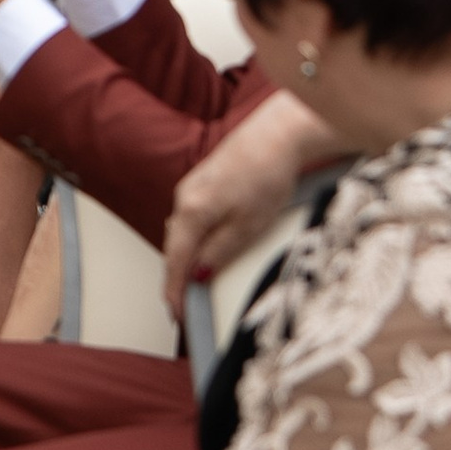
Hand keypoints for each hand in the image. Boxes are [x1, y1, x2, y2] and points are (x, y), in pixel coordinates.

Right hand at [161, 89, 338, 308]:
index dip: (174, 291)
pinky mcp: (204, 180)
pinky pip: (191, 218)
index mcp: (191, 212)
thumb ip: (219, 252)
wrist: (276, 135)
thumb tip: (198, 275)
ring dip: (184, 258)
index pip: (175, 261)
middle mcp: (183, 198)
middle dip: (176, 278)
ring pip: (182, 232)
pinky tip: (202, 247)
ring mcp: (192, 187)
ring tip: (191, 284)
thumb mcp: (248, 226)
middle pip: (173, 247)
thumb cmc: (266, 176)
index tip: (176, 314)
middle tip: (182, 306)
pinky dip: (193, 239)